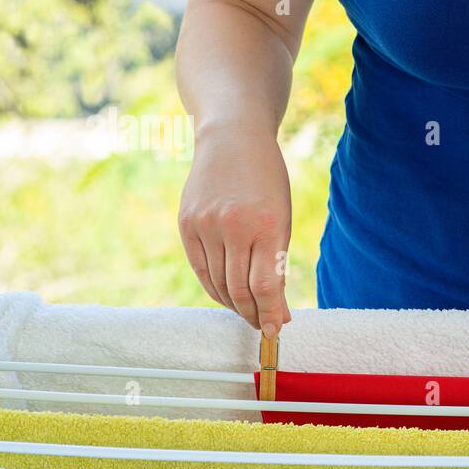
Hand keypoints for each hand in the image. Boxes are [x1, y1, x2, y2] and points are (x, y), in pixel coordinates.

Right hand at [178, 125, 292, 335]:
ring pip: (218, 284)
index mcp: (266, 225)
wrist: (232, 139)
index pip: (265, 286)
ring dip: (234, 305)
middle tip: (263, 325)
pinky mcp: (187, 225)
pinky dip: (214, 288)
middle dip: (253, 314)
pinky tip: (227, 295)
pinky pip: (201, 269)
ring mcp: (206, 225)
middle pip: (240, 290)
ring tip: (248, 312)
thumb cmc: (266, 181)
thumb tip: (277, 311)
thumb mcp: (282, 217)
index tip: (276, 329)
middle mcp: (233, 226)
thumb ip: (277, 262)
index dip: (270, 314)